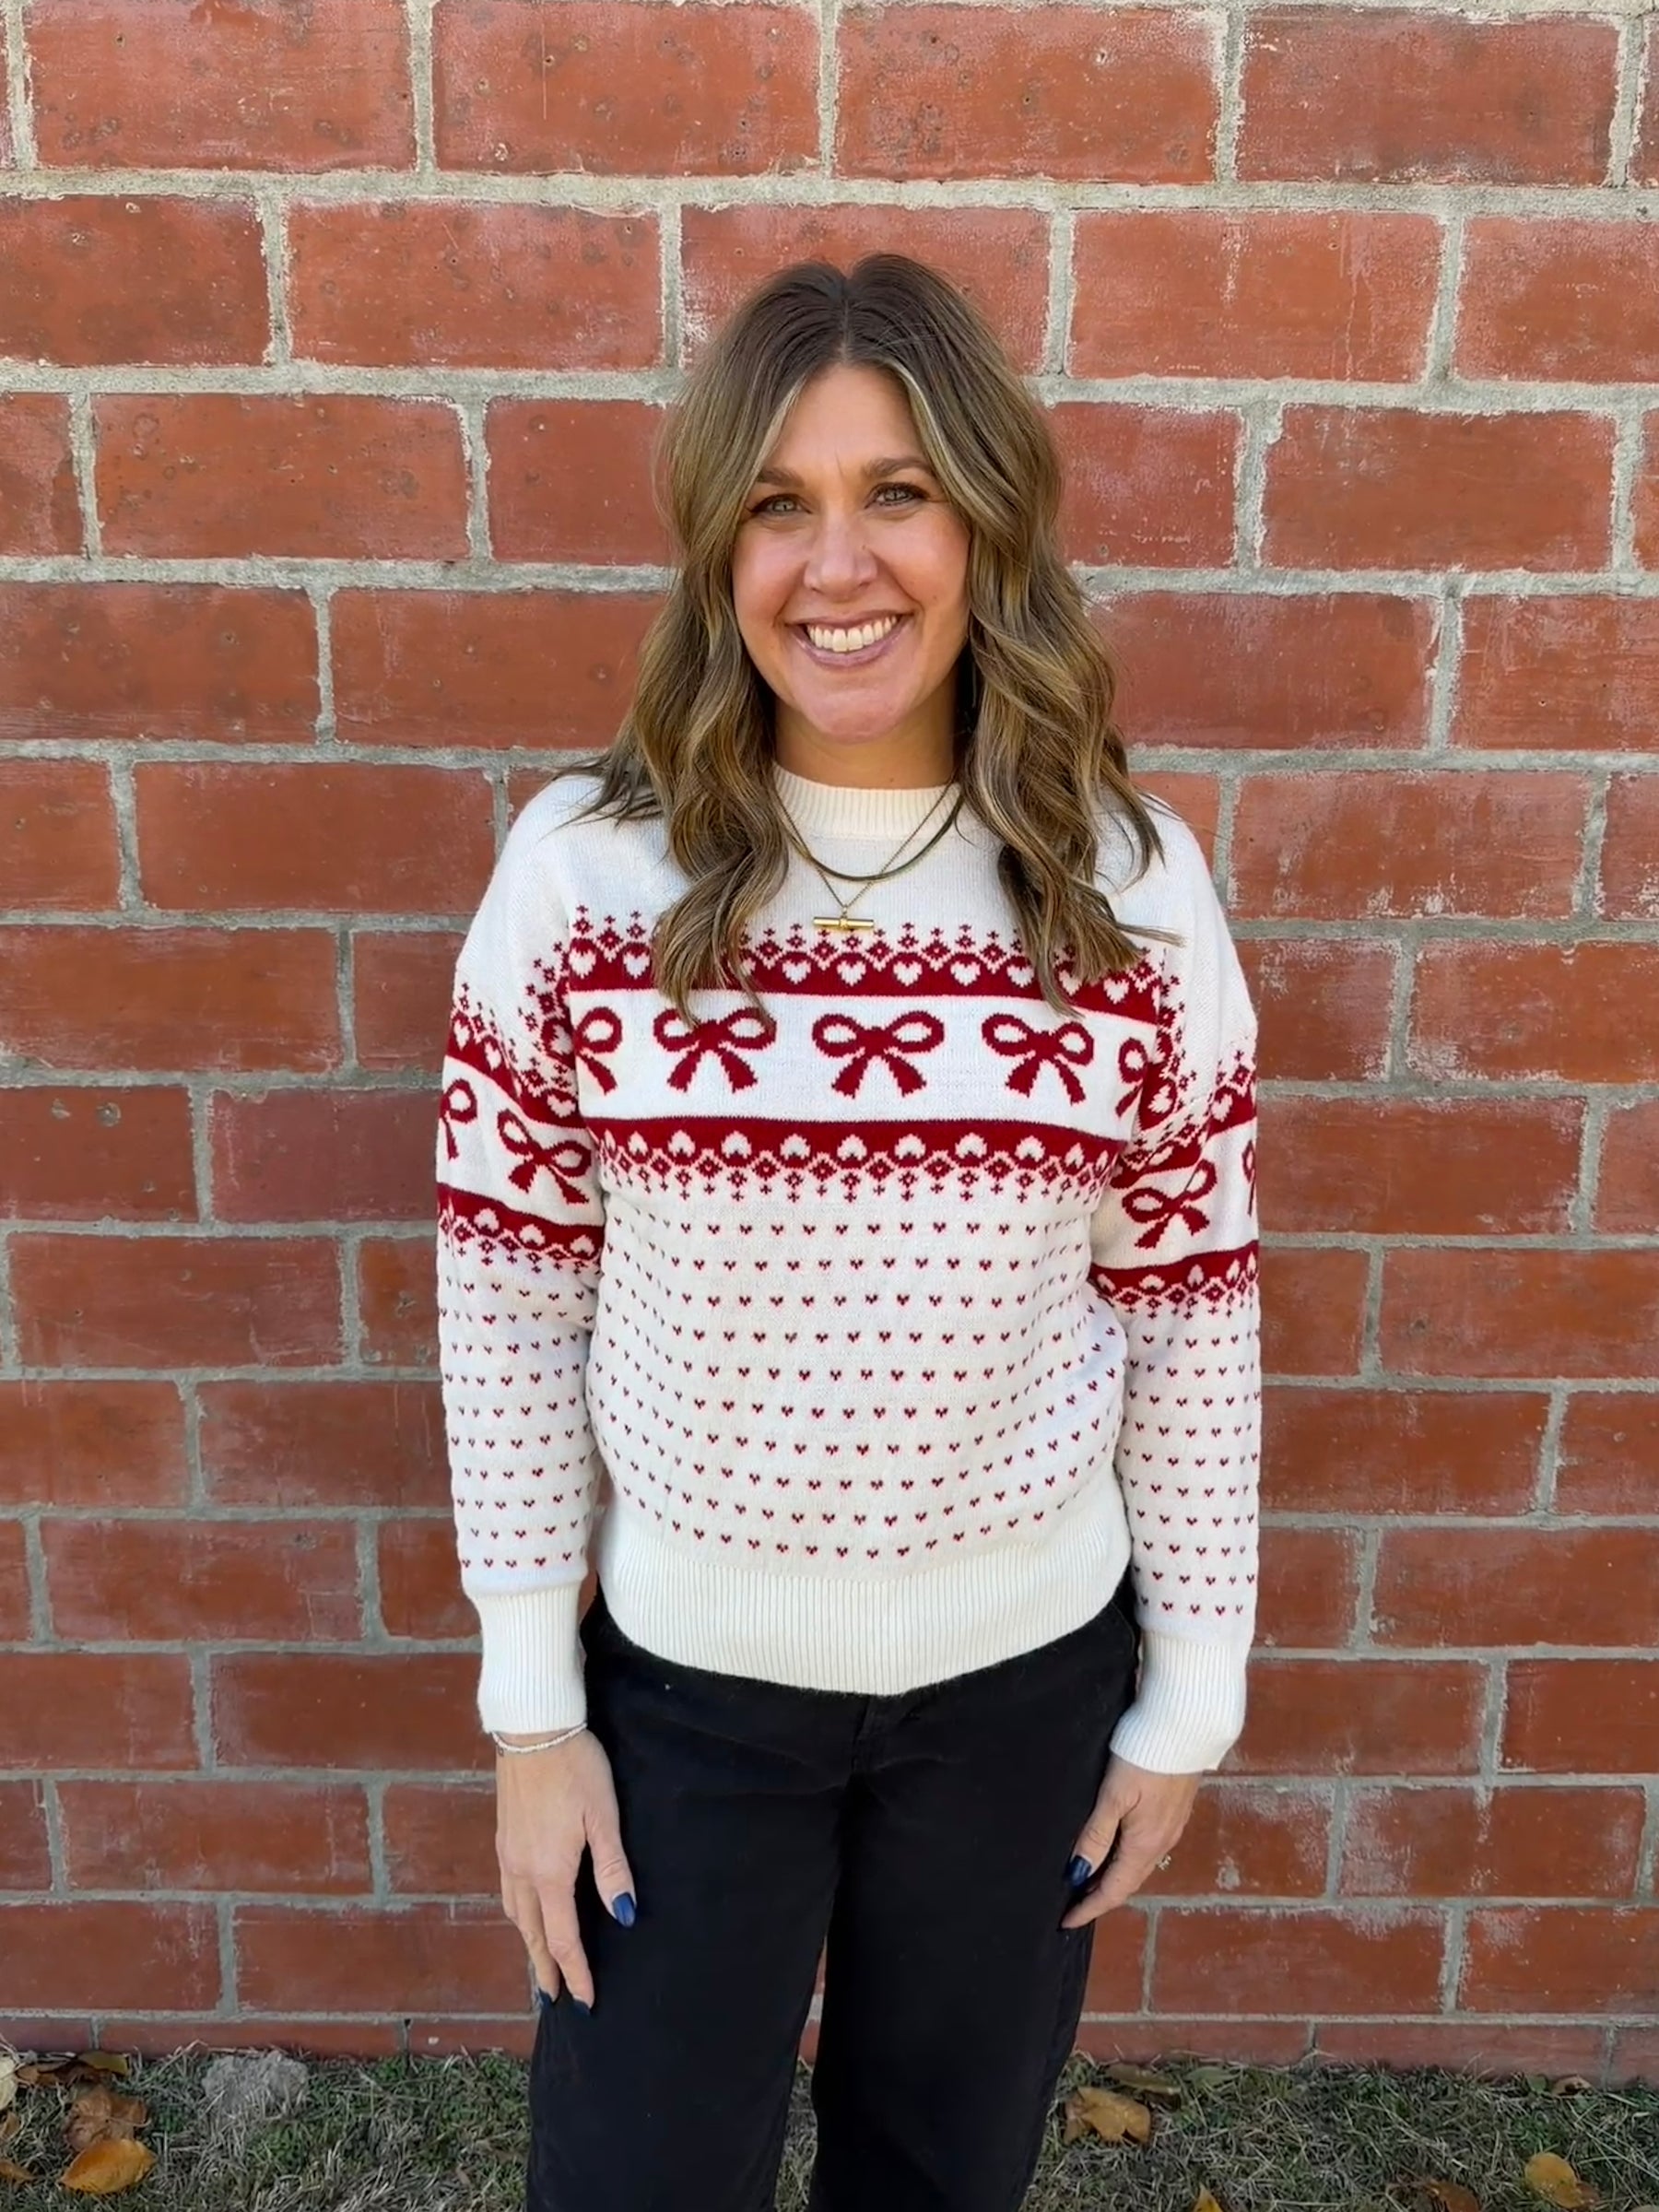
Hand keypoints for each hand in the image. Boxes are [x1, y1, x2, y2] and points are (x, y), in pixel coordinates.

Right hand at [495, 1728, 636, 2008]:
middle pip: (532, 1933)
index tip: (584, 2001)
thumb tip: (624, 1915)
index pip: (561, 1938)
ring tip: (541, 1961)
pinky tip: (526, 1910)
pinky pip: (508, 1891)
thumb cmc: (575, 1767)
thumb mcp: (603, 1816)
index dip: (575, 1971)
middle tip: (554, 2000)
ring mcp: (508, 1853)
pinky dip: (518, 1914)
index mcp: (549, 1872)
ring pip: (515, 1913)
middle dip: (544, 1968)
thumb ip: (612, 1868)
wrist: (533, 1727)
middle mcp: (522, 1870)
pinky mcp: (503, 1836)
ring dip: (529, 1943)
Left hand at [1060, 1753, 1199, 1928]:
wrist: (1186, 1724)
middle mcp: (1162, 1841)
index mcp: (1145, 1844)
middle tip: (1073, 1904)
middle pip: (1128, 1880)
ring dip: (1114, 1877)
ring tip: (1088, 1879)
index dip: (1089, 1907)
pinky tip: (1116, 1848)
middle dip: (1101, 1895)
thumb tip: (1077, 1873)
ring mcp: (1172, 1826)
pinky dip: (1127, 1858)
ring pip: (1139, 1864)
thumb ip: (1096, 1835)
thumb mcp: (1113, 1795)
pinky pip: (1148, 1847)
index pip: (1114, 1889)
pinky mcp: (1175, 1809)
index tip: (1066, 1922)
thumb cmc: (1144, 1755)